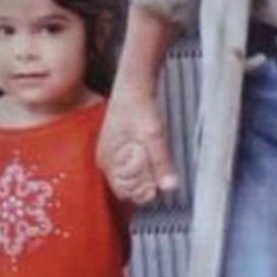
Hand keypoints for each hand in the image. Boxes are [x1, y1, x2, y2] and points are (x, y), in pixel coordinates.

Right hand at [96, 87, 177, 204]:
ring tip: (152, 156)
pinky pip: (128, 167)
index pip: (125, 192)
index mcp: (109, 159)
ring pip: (129, 177)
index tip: (156, 176)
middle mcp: (106, 160)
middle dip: (144, 181)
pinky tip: (148, 153)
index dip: (143, 187)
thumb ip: (161, 162)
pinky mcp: (117, 148)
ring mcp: (111, 154)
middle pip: (127, 188)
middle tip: (155, 163)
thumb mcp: (154, 135)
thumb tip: (170, 187)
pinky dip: (141, 165)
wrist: (134, 85)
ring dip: (143, 173)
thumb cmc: (140, 107)